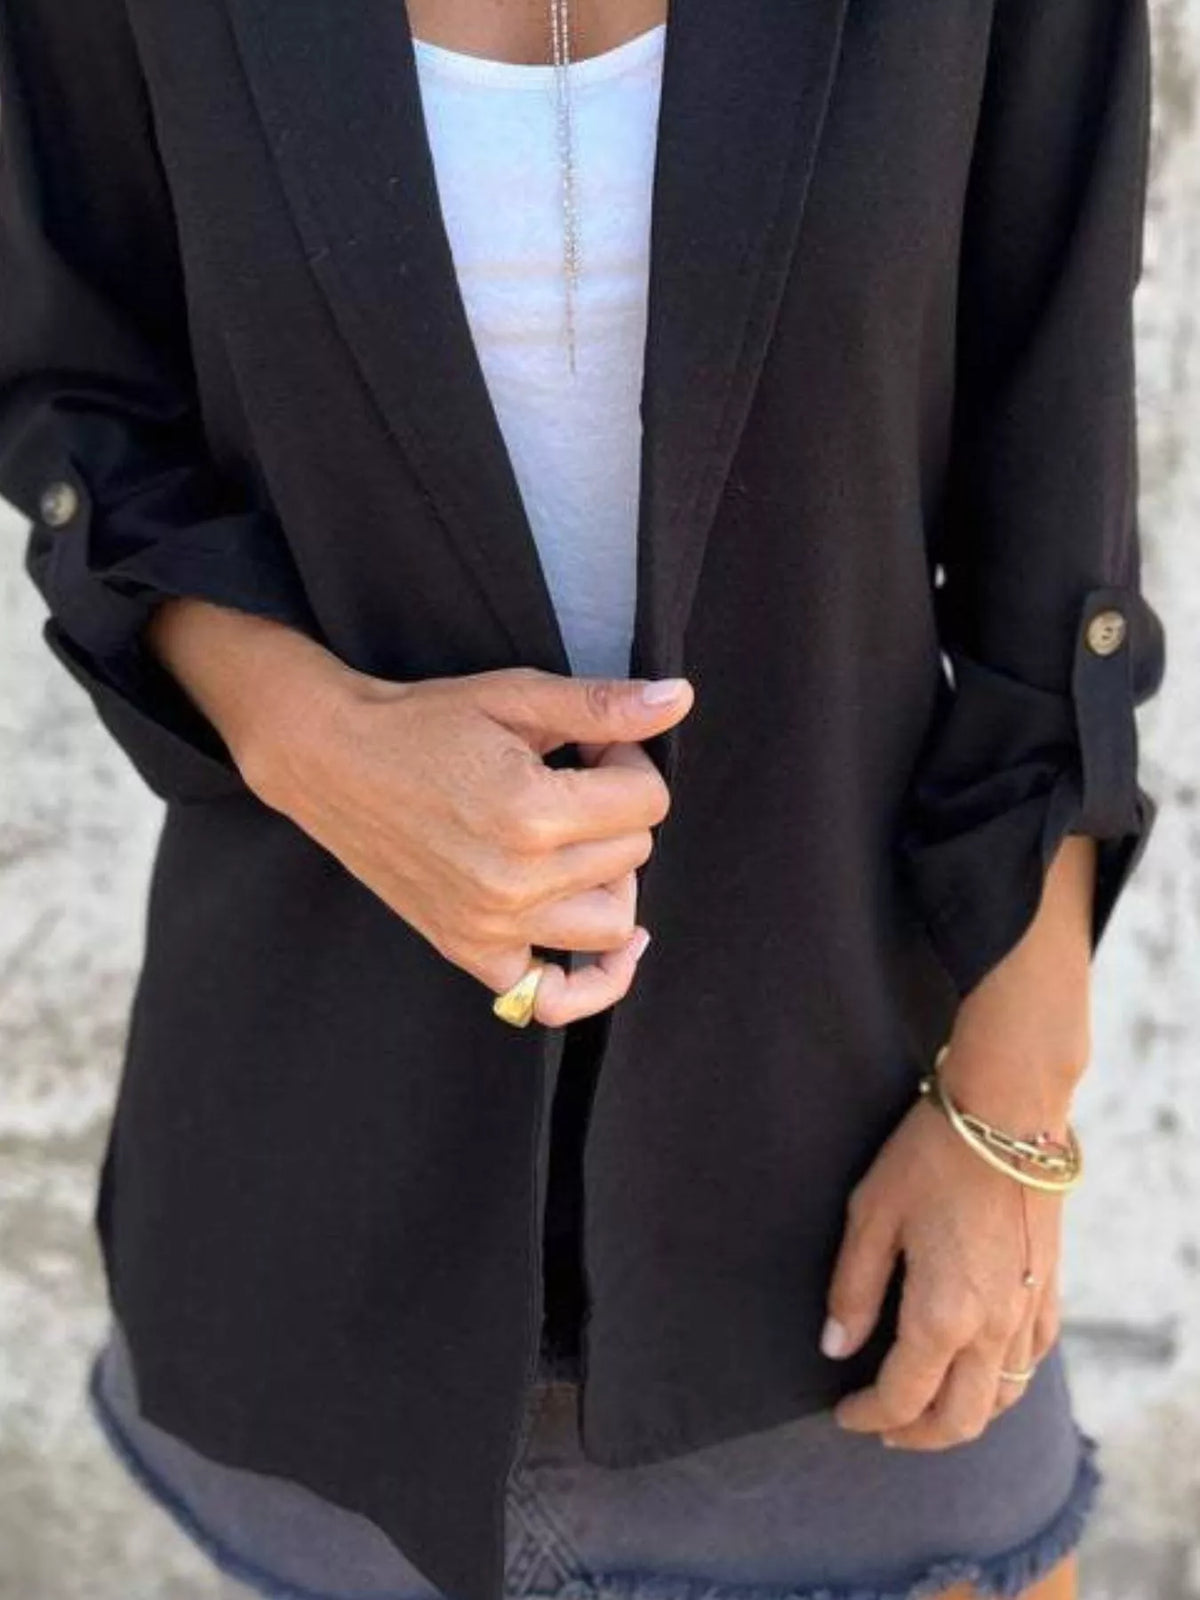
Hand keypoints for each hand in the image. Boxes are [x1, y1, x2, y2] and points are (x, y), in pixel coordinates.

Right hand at [247, 660, 693, 1022]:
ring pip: (614, 922)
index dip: (629, 765)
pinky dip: (590, 983)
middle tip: (568, 781)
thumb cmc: (422, 722)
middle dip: (616, 809)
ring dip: (610, 878)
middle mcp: (516, 880)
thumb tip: (679, 699)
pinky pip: (550, 999)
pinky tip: (614, 950)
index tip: (589, 750)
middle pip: (635, 854)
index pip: (649, 802)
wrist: (331, 760)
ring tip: (572, 842)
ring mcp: (492, 925)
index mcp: (532, 812)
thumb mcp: (515, 696)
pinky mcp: (469, 949)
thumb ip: (602, 706)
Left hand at [821, 1088, 1063, 1449]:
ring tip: (926, 1409)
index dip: (868, 1416)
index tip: (843, 1414)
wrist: (1010, 1113)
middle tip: (882, 1428)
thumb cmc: (931, 1157)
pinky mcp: (1048, 1288)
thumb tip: (836, 1346)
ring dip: (962, 1416)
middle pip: (960, 1419)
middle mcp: (993, 1328)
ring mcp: (1028, 1311)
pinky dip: (1004, 1382)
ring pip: (1003, 1399)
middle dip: (917, 1435)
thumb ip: (853, 1288)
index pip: (903, 1397)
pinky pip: (1032, 1360)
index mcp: (943, 1315)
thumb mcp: (871, 1215)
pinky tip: (981, 1368)